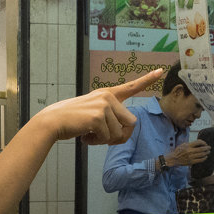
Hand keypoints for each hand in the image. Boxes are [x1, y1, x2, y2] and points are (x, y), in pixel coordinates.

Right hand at [35, 69, 163, 144]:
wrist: (53, 121)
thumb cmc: (73, 120)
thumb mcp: (94, 114)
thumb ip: (111, 119)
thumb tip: (124, 134)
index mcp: (107, 94)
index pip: (131, 86)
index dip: (147, 79)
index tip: (160, 71)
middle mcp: (108, 97)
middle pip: (130, 123)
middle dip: (119, 136)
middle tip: (102, 138)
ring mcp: (103, 106)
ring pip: (119, 133)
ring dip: (105, 140)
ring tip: (89, 134)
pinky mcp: (98, 117)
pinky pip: (107, 138)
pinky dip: (96, 142)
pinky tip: (84, 136)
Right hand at [166, 139, 209, 166]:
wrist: (174, 159)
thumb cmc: (179, 151)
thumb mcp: (183, 144)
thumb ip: (191, 143)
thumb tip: (199, 142)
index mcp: (188, 145)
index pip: (198, 142)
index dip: (203, 142)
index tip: (205, 143)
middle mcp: (190, 151)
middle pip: (201, 149)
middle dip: (207, 148)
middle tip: (209, 147)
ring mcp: (191, 157)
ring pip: (202, 154)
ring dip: (206, 153)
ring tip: (208, 152)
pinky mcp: (191, 162)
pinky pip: (200, 160)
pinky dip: (204, 158)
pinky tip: (205, 157)